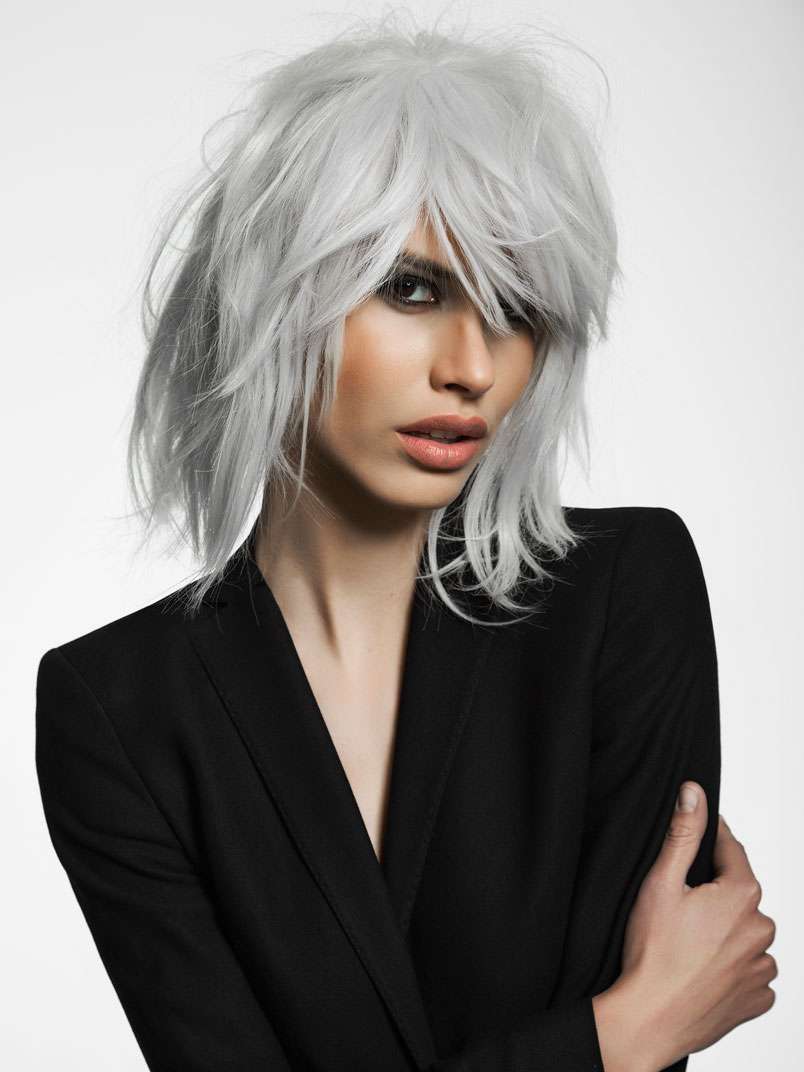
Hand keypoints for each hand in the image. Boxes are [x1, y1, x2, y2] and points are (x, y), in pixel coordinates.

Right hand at [593, 783, 776, 1071]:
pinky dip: (733, 967)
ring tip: (689, 942)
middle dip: (716, 892)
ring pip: (747, 934)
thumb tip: (694, 793)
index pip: (732, 850)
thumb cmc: (652, 952)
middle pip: (740, 894)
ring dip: (726, 932)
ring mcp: (761, 968)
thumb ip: (683, 833)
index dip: (712, 840)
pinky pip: (751, 972)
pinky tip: (703, 969)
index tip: (696, 839)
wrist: (651, 1018)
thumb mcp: (661, 882)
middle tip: (680, 904)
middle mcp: (761, 930)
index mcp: (742, 895)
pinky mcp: (756, 999)